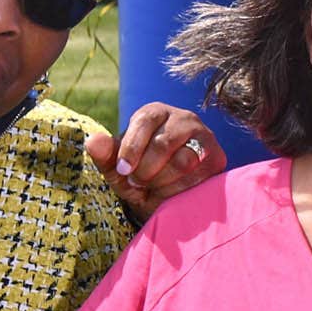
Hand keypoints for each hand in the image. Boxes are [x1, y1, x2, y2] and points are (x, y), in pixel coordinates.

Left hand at [86, 100, 224, 221]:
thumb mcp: (117, 170)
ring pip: (184, 161)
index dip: (132, 148)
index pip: (145, 121)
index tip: (124, 171)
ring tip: (154, 187)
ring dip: (163, 182)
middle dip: (147, 170)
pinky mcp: (217, 157)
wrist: (167, 197)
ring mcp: (204, 136)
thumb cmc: (139, 177)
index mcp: (154, 113)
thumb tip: (93, 141)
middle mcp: (183, 118)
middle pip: (164, 144)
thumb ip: (105, 155)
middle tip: (139, 182)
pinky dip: (180, 189)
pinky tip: (172, 192)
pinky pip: (199, 175)